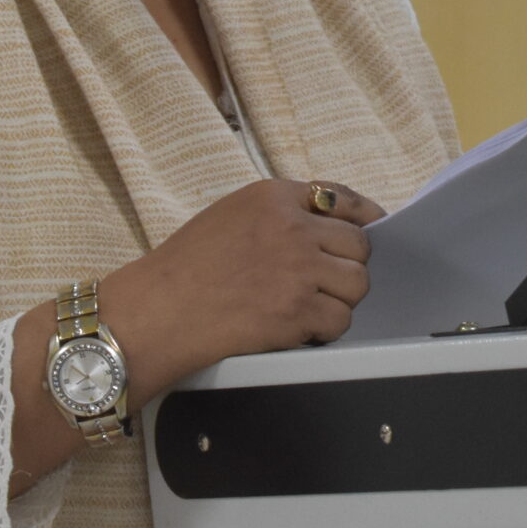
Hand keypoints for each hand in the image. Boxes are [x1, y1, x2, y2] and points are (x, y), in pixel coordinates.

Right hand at [103, 178, 386, 400]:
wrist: (156, 311)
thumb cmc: (184, 268)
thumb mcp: (231, 215)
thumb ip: (279, 212)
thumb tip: (327, 224)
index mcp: (274, 197)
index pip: (345, 201)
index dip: (364, 220)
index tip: (370, 232)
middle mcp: (292, 227)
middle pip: (359, 246)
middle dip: (346, 267)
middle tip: (324, 283)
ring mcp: (297, 270)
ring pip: (357, 284)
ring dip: (339, 300)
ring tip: (308, 308)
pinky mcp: (296, 311)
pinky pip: (340, 321)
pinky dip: (325, 330)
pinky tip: (299, 329)